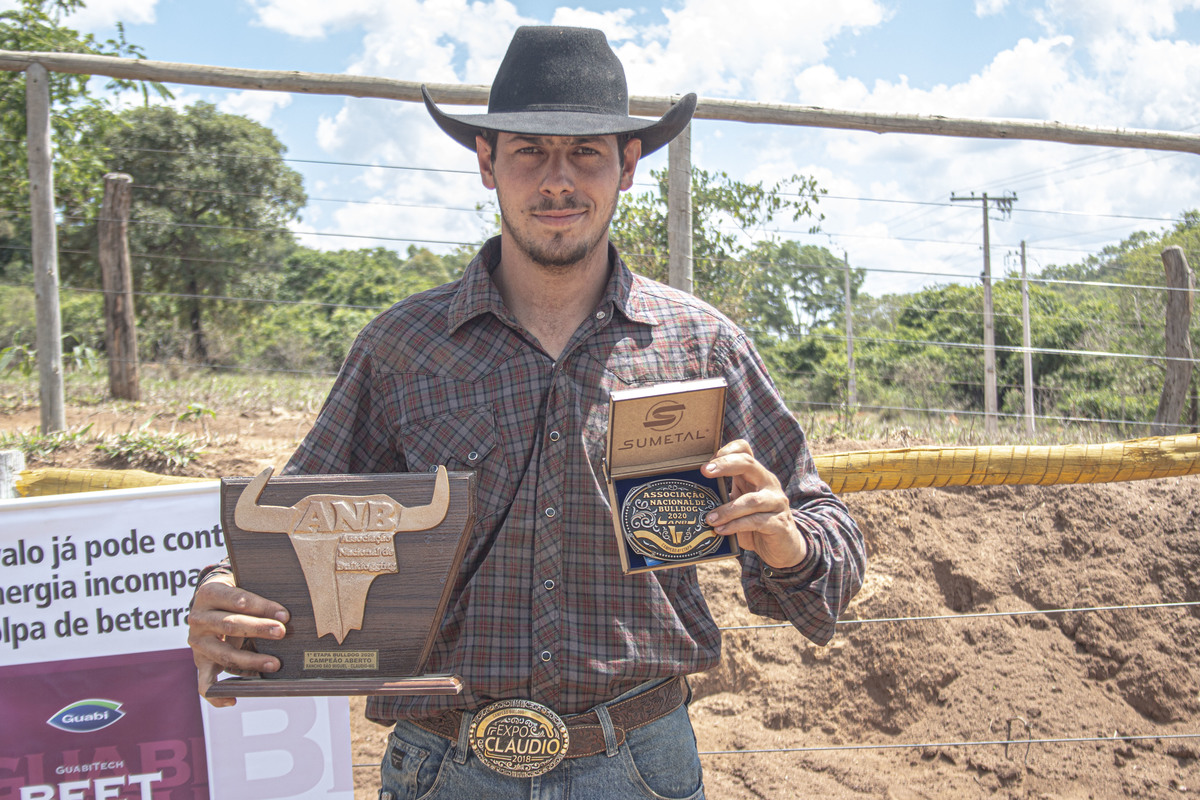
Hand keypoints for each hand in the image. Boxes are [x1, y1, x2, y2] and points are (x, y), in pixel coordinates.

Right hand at [186, 574, 289, 706]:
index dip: (262, 607)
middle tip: (282, 632)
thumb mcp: (242, 585)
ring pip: (223, 654)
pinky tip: (231, 699)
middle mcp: (199, 618)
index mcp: (209, 593)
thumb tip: (287, 610)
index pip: (237, 599)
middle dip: (258, 629)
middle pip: (230, 625)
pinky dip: (216, 694)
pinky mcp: (200, 661)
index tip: (284, 615)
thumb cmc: (234, 594)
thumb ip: (258, 593)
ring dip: (250, 661)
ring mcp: (198, 642)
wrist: (208, 602)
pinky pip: (204, 683)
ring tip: (274, 664)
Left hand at [702, 439, 806, 569]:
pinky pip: (756, 521)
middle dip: (725, 465)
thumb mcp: (739, 506)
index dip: (728, 450)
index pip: (745, 451)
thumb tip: (690, 494)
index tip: (708, 461)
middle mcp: (768, 484)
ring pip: (752, 500)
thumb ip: (724, 496)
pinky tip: (721, 531)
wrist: (783, 548)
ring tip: (709, 519)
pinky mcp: (779, 523)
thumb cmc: (755, 524)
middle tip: (705, 472)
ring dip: (728, 509)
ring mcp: (776, 503)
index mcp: (756, 476)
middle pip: (749, 464)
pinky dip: (736, 525)